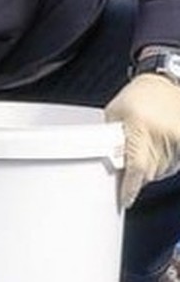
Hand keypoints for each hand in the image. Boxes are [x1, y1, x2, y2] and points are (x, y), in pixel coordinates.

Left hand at [105, 72, 179, 206]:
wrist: (163, 81)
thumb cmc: (135, 97)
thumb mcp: (113, 115)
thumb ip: (110, 139)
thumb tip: (108, 163)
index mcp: (139, 126)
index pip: (136, 166)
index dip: (130, 187)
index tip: (125, 200)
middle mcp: (161, 132)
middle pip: (149, 172)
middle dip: (136, 178)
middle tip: (127, 174)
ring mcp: (176, 135)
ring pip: (162, 170)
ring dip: (150, 171)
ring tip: (141, 156)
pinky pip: (174, 164)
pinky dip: (163, 166)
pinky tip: (155, 155)